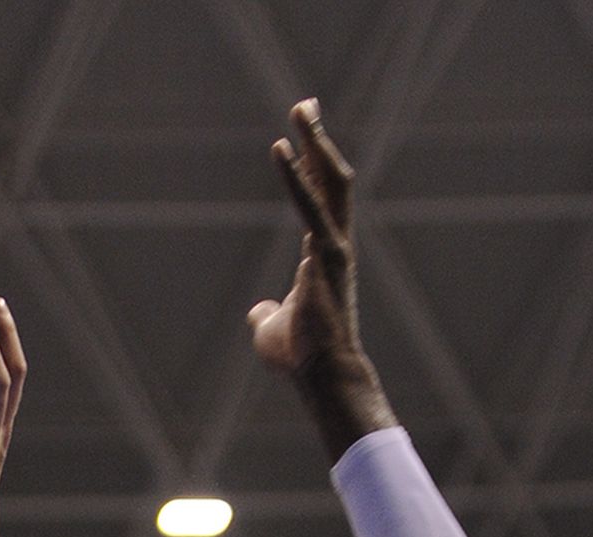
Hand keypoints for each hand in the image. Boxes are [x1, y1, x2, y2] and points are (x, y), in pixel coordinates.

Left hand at [248, 99, 363, 382]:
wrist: (322, 376)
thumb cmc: (300, 356)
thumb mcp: (272, 329)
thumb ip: (267, 313)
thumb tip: (258, 312)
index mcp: (323, 255)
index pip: (320, 199)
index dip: (311, 166)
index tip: (303, 137)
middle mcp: (334, 244)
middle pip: (332, 179)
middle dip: (319, 139)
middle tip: (304, 104)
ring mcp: (334, 248)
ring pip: (331, 181)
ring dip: (316, 141)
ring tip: (301, 108)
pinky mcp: (327, 256)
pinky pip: (309, 206)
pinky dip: (296, 176)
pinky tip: (283, 150)